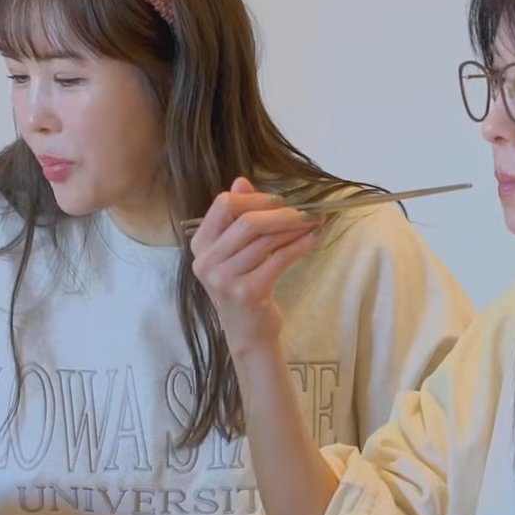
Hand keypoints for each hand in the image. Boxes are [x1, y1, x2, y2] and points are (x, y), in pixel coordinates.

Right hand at [188, 178, 322, 355]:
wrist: (247, 332)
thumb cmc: (242, 286)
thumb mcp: (235, 251)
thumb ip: (236, 216)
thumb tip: (242, 181)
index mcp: (200, 245)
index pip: (223, 206)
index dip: (254, 199)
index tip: (280, 201)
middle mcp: (207, 261)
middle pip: (247, 222)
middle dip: (282, 213)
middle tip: (305, 212)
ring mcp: (225, 278)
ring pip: (266, 240)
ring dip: (295, 228)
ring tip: (314, 223)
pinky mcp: (248, 292)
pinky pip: (279, 259)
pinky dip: (300, 245)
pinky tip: (314, 238)